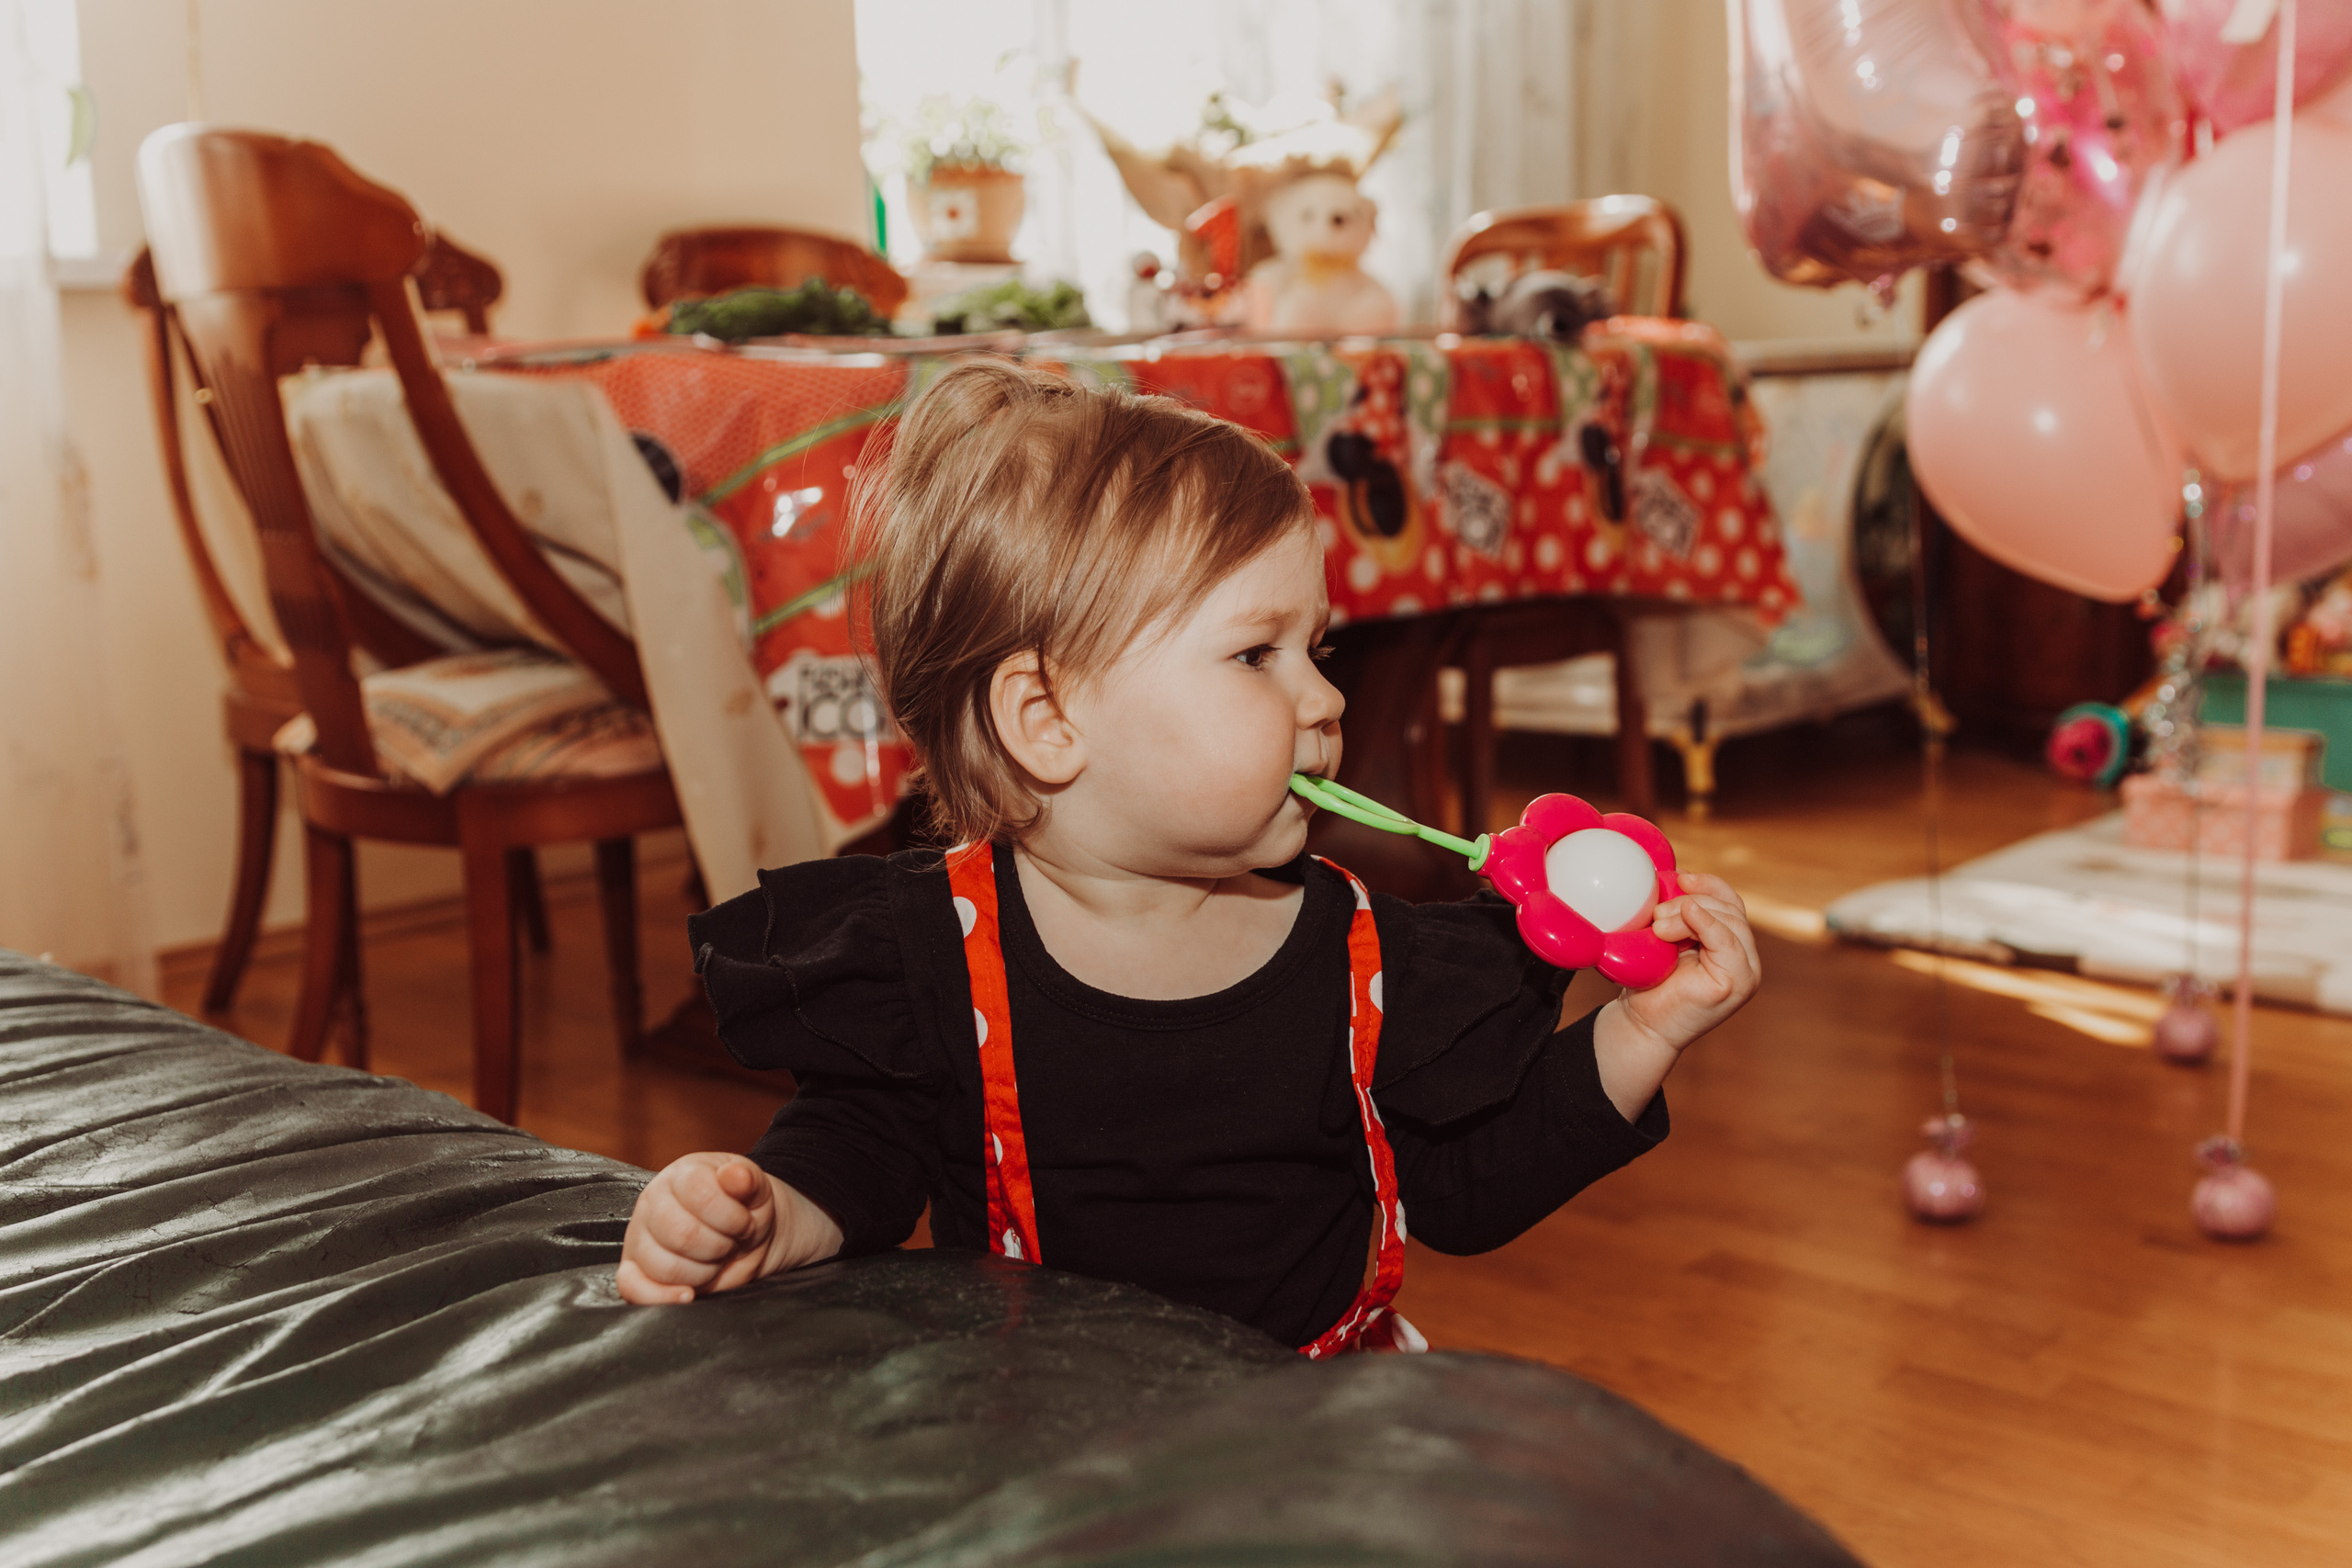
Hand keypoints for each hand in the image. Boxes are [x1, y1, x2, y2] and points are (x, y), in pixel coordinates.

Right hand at [615, 1152, 840, 1304]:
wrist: (743, 1234)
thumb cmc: (744, 1208)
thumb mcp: (756, 1188)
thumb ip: (747, 1180)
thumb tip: (736, 1174)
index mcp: (682, 1175)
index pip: (700, 1195)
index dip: (731, 1217)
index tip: (745, 1222)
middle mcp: (653, 1202)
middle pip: (683, 1235)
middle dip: (719, 1247)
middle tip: (730, 1243)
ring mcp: (639, 1236)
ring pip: (664, 1266)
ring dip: (702, 1272)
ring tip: (713, 1259)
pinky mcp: (633, 1268)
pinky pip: (632, 1288)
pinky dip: (661, 1296)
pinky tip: (687, 1294)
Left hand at [1620, 872, 1760, 1053]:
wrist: (1642, 1023)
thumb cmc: (1649, 982)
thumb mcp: (1667, 938)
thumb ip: (1682, 914)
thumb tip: (1680, 875)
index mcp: (1732, 945)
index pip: (1731, 902)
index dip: (1708, 884)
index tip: (1679, 877)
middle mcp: (1746, 958)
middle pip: (1730, 909)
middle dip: (1691, 901)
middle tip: (1656, 915)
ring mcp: (1746, 972)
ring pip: (1729, 921)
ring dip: (1688, 915)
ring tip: (1659, 928)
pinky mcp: (1738, 983)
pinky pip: (1727, 941)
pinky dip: (1706, 923)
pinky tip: (1687, 914)